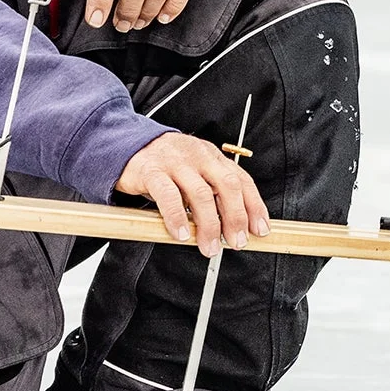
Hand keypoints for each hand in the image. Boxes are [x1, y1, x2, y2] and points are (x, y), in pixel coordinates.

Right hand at [115, 132, 268, 257]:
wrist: (129, 144)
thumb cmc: (166, 164)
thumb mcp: (195, 172)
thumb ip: (212, 194)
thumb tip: (232, 227)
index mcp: (213, 158)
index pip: (242, 180)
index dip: (254, 206)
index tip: (260, 230)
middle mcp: (199, 157)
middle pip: (227, 185)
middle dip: (236, 217)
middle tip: (237, 241)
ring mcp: (176, 162)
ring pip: (200, 193)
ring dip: (209, 224)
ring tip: (210, 246)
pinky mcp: (152, 171)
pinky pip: (168, 195)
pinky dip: (177, 217)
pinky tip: (181, 234)